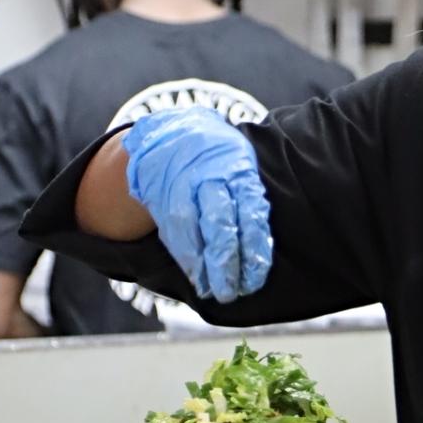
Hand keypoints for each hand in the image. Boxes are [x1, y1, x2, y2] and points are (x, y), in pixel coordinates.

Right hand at [121, 108, 272, 301]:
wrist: (170, 131)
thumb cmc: (218, 156)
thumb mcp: (241, 163)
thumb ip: (250, 198)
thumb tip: (260, 247)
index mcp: (239, 168)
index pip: (251, 210)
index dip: (253, 246)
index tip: (256, 276)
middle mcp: (210, 176)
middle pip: (220, 222)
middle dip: (226, 261)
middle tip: (231, 290)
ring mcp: (182, 186)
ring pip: (192, 230)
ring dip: (202, 266)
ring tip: (212, 291)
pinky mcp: (161, 197)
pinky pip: (173, 231)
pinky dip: (185, 257)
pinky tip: (195, 276)